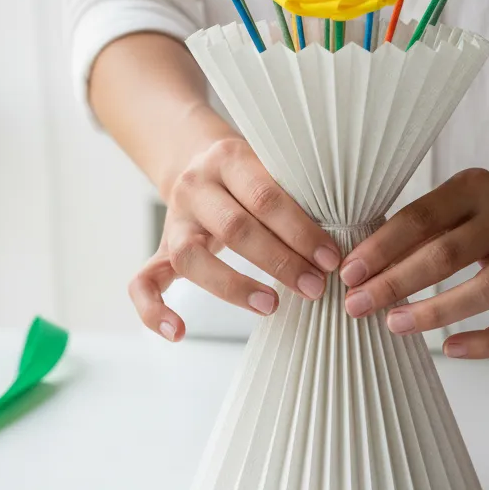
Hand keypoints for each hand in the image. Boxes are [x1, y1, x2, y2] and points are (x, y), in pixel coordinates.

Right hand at [129, 137, 340, 340]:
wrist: (195, 155)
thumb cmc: (252, 172)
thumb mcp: (273, 166)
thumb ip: (297, 196)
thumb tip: (345, 244)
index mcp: (227, 158)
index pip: (266, 197)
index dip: (300, 231)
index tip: (332, 260)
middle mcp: (195, 186)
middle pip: (235, 228)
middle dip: (280, 261)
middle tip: (316, 288)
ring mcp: (174, 219)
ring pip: (191, 257)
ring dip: (235, 286)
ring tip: (273, 305)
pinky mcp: (160, 248)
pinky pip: (143, 281)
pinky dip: (154, 310)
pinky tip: (178, 333)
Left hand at [339, 168, 488, 358]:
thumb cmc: (481, 209)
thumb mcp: (452, 200)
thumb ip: (414, 229)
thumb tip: (361, 270)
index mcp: (474, 186)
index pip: (419, 217)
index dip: (380, 248)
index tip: (348, 273)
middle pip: (446, 256)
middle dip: (395, 283)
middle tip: (357, 304)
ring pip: (482, 291)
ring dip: (432, 313)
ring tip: (393, 324)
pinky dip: (483, 343)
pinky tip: (449, 349)